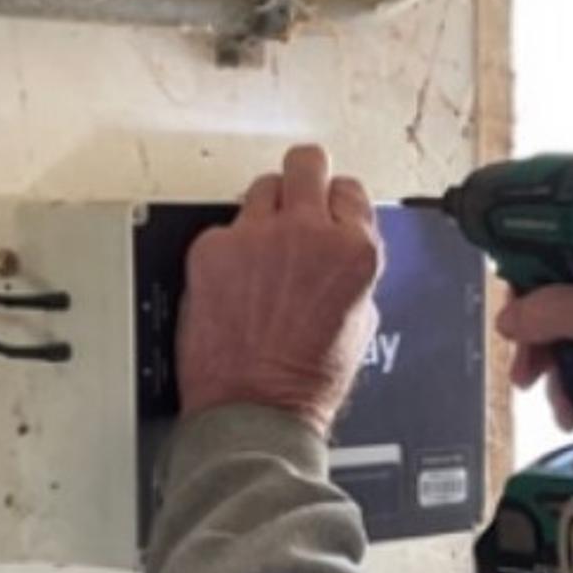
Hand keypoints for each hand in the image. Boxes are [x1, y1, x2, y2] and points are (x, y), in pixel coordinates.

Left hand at [178, 144, 382, 432]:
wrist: (255, 410)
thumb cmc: (304, 384)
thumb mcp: (359, 325)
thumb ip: (353, 273)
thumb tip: (342, 249)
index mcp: (354, 252)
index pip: (349, 190)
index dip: (335, 206)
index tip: (326, 216)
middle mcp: (308, 233)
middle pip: (306, 163)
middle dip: (303, 178)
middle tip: (295, 198)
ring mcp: (257, 237)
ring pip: (262, 186)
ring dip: (264, 212)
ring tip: (261, 249)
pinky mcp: (213, 248)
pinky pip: (223, 228)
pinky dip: (227, 249)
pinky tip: (233, 281)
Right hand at [499, 253, 572, 506]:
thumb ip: (559, 308)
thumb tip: (513, 317)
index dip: (544, 262)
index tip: (518, 288)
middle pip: (566, 292)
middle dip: (538, 326)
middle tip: (524, 352)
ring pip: (567, 334)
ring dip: (548, 363)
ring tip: (542, 388)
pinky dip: (565, 388)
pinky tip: (569, 410)